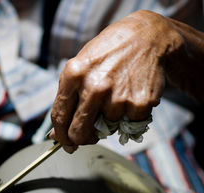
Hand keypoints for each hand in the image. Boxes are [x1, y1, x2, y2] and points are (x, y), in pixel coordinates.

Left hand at [50, 10, 183, 151]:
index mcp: (74, 74)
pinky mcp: (139, 103)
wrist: (146, 38)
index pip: (59, 116)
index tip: (65, 143)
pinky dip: (130, 116)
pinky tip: (132, 95)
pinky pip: (129, 125)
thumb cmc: (108, 54)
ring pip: (107, 128)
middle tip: (89, 136)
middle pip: (79, 131)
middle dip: (82, 139)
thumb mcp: (82, 67)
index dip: (61, 135)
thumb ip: (68, 99)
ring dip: (112, 120)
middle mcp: (94, 86)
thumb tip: (56, 135)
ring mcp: (117, 96)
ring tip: (118, 95)